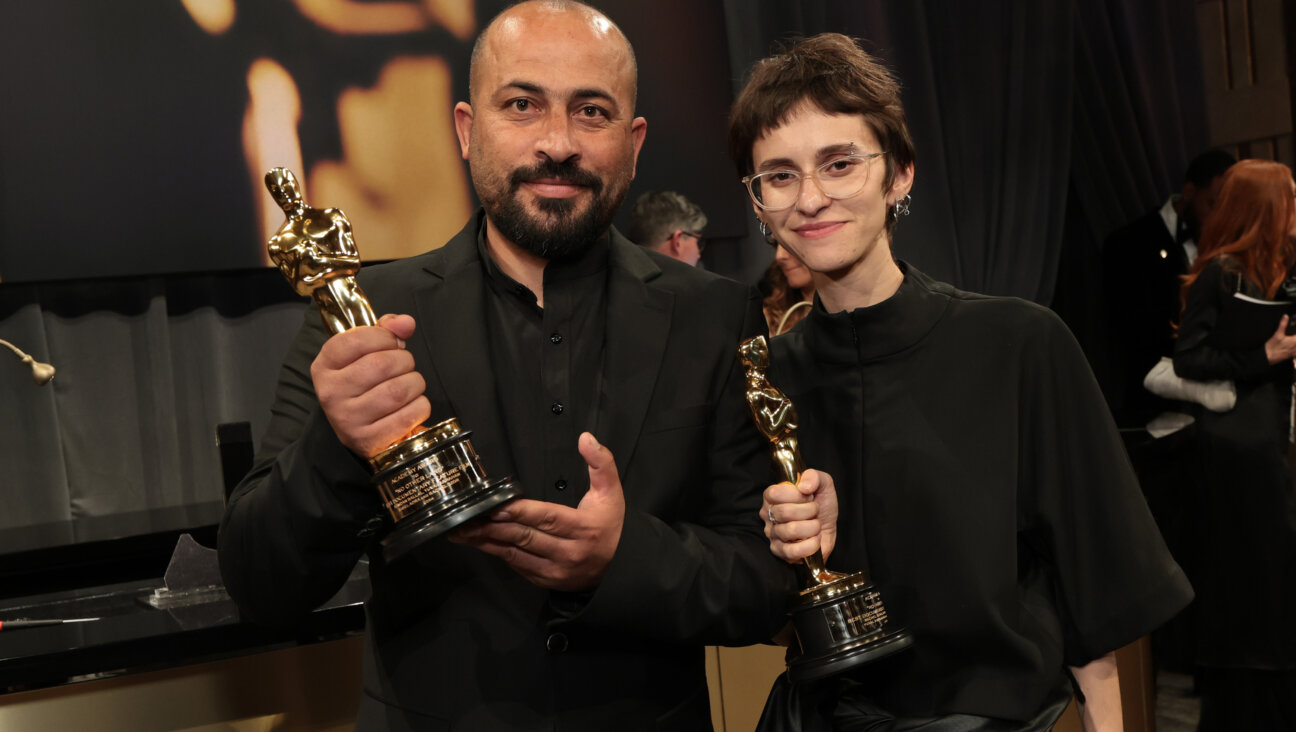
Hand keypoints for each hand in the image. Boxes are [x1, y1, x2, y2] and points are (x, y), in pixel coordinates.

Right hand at [311, 313, 430, 456]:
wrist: (362, 432)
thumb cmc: (366, 386)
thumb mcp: (366, 355)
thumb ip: (386, 331)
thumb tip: (405, 323)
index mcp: (324, 366)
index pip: (356, 339)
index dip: (383, 336)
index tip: (392, 343)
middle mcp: (331, 393)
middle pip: (382, 364)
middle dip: (404, 360)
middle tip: (404, 366)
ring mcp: (348, 419)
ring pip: (399, 389)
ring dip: (415, 383)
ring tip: (409, 385)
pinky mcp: (369, 440)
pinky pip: (411, 413)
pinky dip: (420, 405)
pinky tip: (411, 405)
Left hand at [449, 432, 624, 590]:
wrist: (619, 568)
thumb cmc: (610, 526)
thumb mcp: (612, 492)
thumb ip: (601, 463)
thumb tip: (585, 438)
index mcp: (583, 528)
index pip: (548, 518)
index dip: (521, 512)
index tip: (497, 507)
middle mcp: (569, 552)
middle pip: (525, 537)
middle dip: (493, 527)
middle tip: (466, 518)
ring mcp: (555, 570)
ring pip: (516, 554)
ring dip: (487, 542)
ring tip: (462, 532)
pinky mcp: (545, 580)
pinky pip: (517, 565)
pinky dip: (498, 553)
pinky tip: (481, 542)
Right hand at [763, 469, 837, 562]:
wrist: (828, 530)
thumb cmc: (821, 506)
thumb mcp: (823, 485)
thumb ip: (814, 476)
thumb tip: (804, 486)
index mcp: (773, 497)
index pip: (774, 493)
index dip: (796, 495)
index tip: (808, 496)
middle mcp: (769, 515)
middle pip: (784, 512)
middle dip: (808, 511)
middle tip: (814, 511)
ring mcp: (773, 535)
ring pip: (790, 530)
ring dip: (812, 527)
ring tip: (815, 526)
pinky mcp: (780, 552)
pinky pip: (792, 551)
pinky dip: (810, 545)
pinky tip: (815, 540)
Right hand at [1264, 315, 1295, 363]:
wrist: (1268, 357)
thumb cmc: (1272, 347)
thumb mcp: (1277, 334)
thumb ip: (1283, 324)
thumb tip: (1286, 316)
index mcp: (1295, 340)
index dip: (1295, 330)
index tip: (1293, 331)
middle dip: (1295, 337)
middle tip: (1291, 336)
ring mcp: (1295, 351)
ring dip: (1294, 341)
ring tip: (1292, 341)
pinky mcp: (1293, 355)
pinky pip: (1295, 353)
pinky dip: (1294, 349)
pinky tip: (1292, 348)